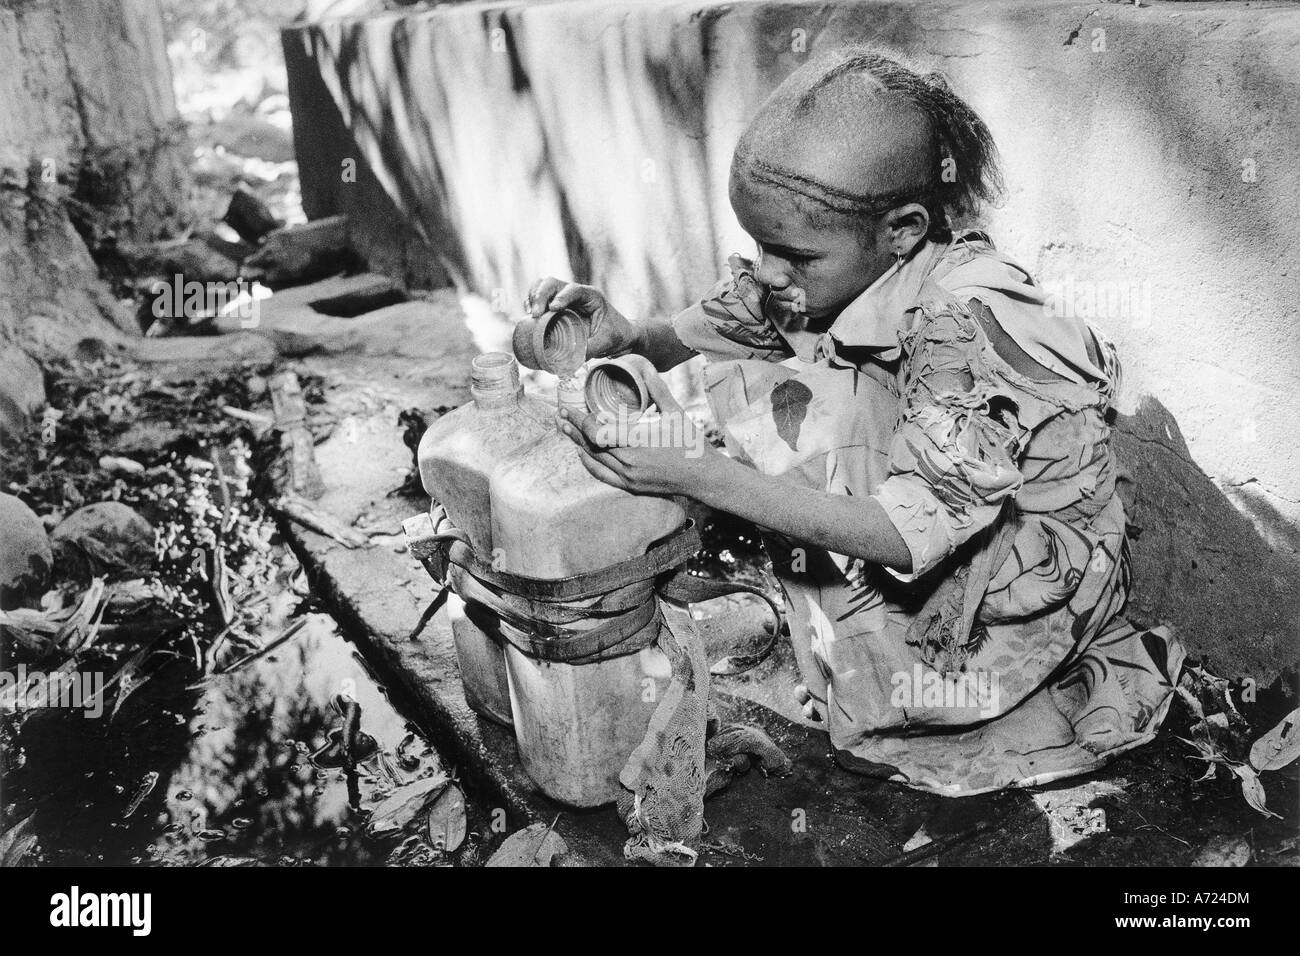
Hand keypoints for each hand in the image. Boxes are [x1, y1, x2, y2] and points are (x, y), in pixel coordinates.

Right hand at [524, 277, 640, 359]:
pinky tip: (529, 316)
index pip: (574, 290)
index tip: (553, 309)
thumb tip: (567, 360)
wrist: (619, 335)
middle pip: (553, 283)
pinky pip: (541, 297)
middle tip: (535, 314)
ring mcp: (565, 298)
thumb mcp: (605, 343)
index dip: (562, 296)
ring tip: (530, 313)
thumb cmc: (615, 336)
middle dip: (541, 295)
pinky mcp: (557, 306)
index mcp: (591, 297)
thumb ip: (588, 349)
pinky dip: (532, 303)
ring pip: (543, 285)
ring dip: (533, 296)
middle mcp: (576, 293)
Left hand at [556, 356, 720, 496]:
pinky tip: (582, 453)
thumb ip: (657, 389)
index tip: (568, 408)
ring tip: (564, 429)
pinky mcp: (631, 486)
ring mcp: (629, 477)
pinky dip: (589, 463)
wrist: (704, 477)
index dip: (579, 420)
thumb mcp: (675, 413)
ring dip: (577, 444)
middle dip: (573, 428)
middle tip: (559, 415)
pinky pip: (602, 474)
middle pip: (590, 444)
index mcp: (637, 441)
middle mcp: (628, 461)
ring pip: (593, 459)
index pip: (596, 431)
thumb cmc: (692, 443)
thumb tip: (643, 365)